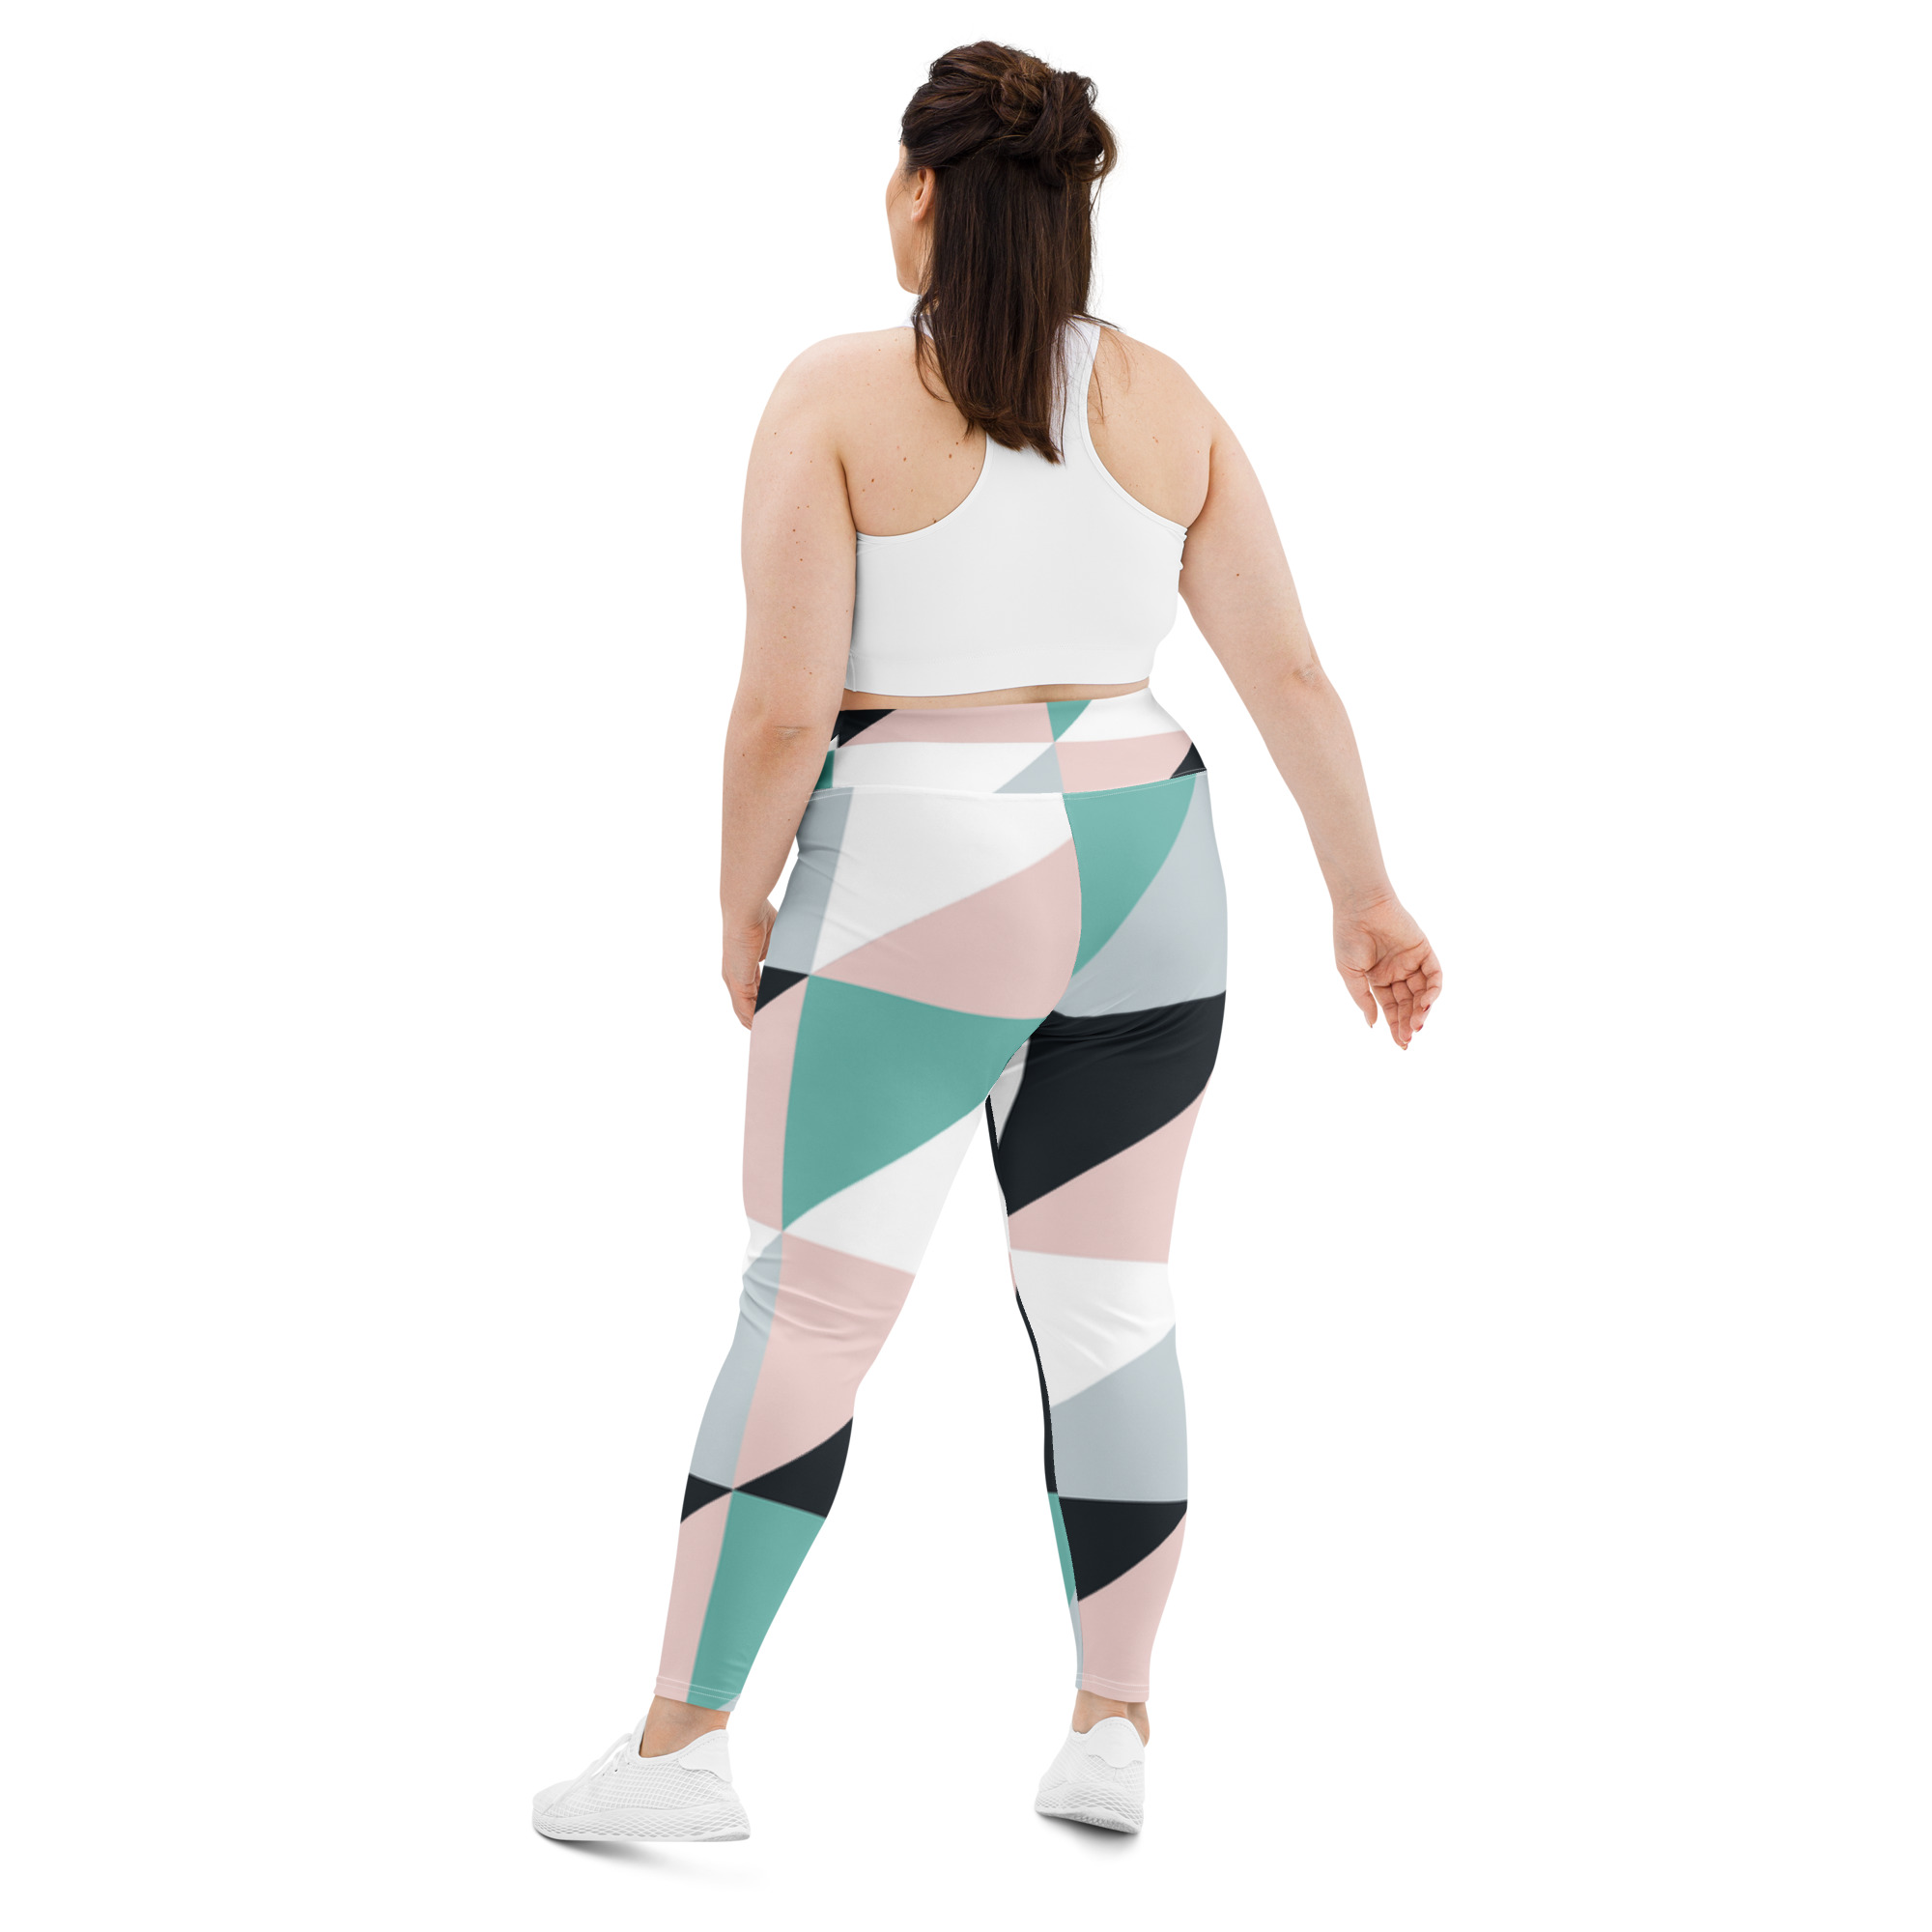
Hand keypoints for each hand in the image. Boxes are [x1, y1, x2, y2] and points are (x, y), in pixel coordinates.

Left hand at [722, 901, 777, 1029]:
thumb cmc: (761, 916)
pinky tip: (766, 1028)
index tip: (779, 1010)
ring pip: (745, 1011)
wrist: (746, 910)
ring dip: (759, 1022)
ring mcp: (735, 979)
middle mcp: (736, 975)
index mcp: (744, 965)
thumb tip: (800, 957)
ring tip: (775, 1033)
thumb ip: (783, 953)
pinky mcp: (736, 982)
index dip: (765, 1002)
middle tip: (778, 1029)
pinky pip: (745, 1008)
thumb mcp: (776, 940)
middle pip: (748, 1005)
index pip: (754, 991)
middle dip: (762, 1017)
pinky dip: (756, 1020)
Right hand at [1335, 897, 1441, 1049]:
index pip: (1391, 1008)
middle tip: (1408, 1039)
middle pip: (1408, 1004)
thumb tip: (1372, 1024)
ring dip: (1421, 1010)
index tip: (1401, 1045)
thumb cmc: (1348, 937)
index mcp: (1378, 979)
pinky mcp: (1424, 950)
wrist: (1359, 906)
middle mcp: (1397, 972)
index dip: (1396, 1026)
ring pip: (1423, 993)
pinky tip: (1426, 1004)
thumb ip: (1363, 999)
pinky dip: (1434, 990)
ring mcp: (1411, 962)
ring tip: (1416, 1025)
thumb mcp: (1349, 973)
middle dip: (1409, 1023)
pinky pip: (1435, 975)